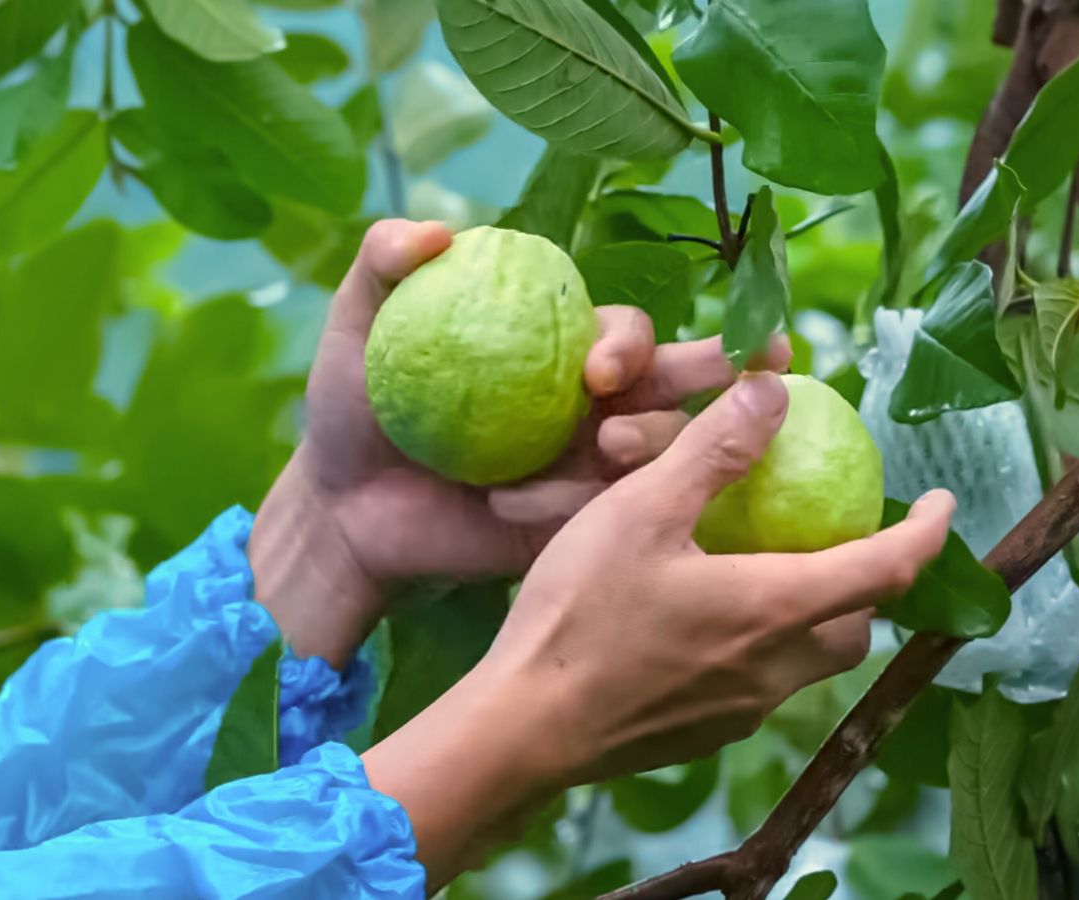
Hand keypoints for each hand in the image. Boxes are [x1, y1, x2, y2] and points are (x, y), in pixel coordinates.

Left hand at [250, 220, 788, 665]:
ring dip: (652, 444)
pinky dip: (569, 505)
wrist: (338, 509)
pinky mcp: (575, 526)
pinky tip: (508, 505)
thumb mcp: (357, 327)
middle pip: (674, 383)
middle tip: (740, 380)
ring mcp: (587, 469)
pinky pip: (606, 513)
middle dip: (717, 375)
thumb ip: (383, 264)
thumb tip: (440, 231)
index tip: (600, 368)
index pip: (625, 332)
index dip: (632, 343)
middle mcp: (588, 405)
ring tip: (604, 447)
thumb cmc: (354, 410)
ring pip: (662, 450)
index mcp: (555, 350)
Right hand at [362, 373, 954, 881]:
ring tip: (779, 574)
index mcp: (777, 607)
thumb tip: (774, 391)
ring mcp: (743, 712)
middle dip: (869, 581)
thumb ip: (713, 451)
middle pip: (856, 625)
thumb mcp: (640, 511)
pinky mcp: (707, 736)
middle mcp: (777, 668)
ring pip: (811, 661)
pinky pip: (763, 687)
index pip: (887, 569)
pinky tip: (712, 625)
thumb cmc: (580, 615)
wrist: (522, 731)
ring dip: (817, 617)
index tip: (943, 502)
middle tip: (844, 536)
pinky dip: (767, 648)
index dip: (926, 533)